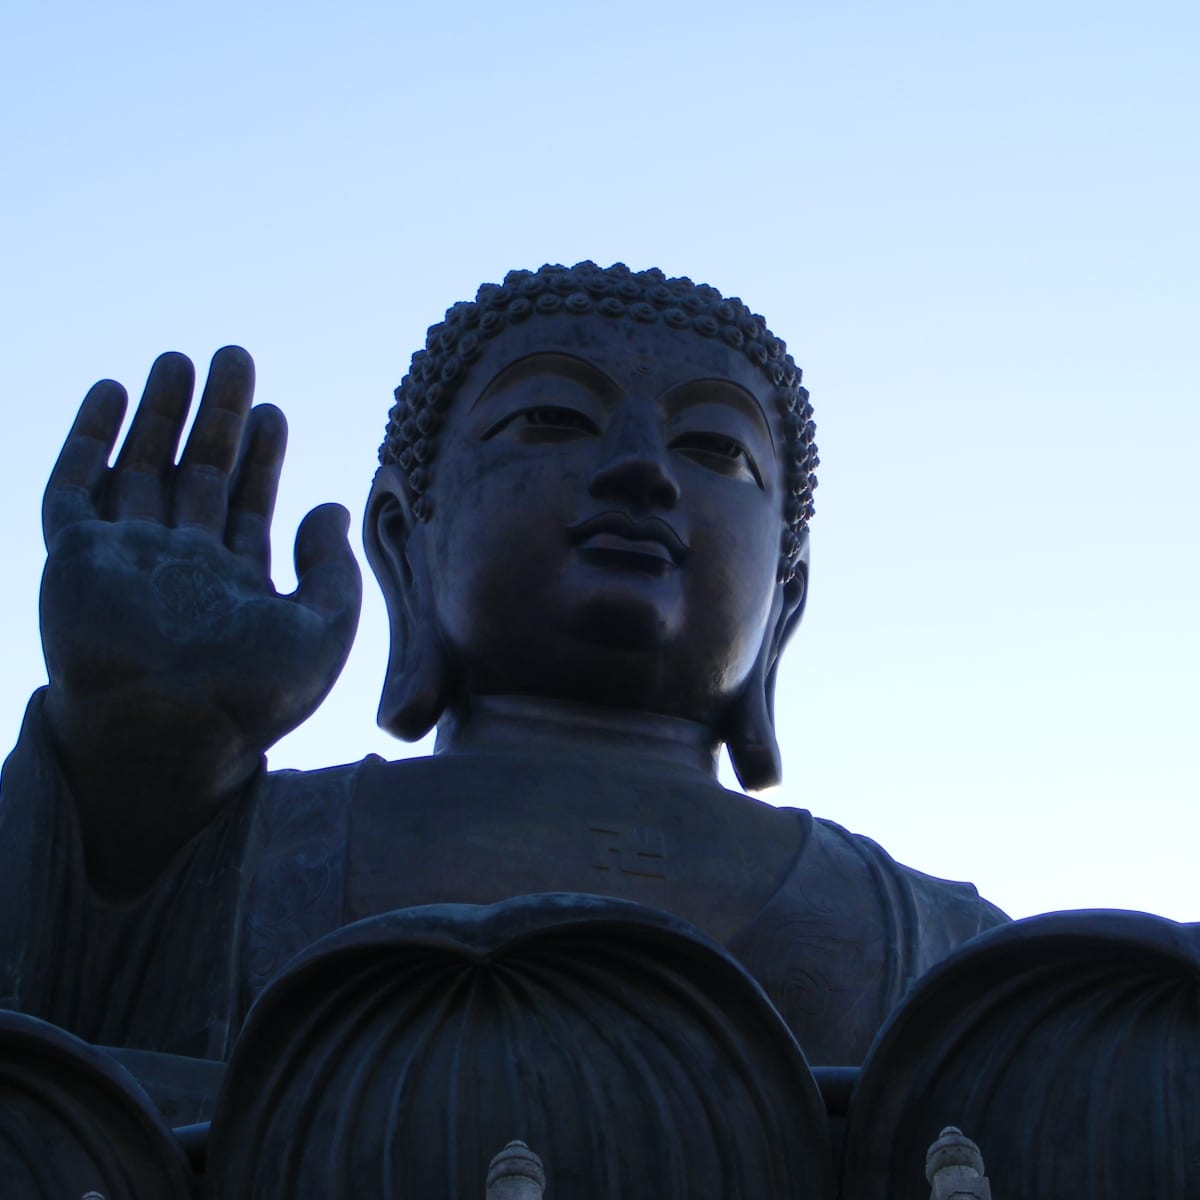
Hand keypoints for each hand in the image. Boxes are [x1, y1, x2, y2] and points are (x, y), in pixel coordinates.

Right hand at [39, 347, 361, 889]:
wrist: (171, 736)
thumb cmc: (253, 698)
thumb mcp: (323, 630)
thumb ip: (333, 570)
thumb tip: (332, 506)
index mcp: (235, 586)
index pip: (246, 504)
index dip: (262, 456)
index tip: (275, 411)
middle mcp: (179, 568)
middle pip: (197, 474)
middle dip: (216, 417)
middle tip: (234, 357)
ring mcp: (125, 560)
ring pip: (140, 469)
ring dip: (159, 415)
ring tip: (179, 359)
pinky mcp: (73, 558)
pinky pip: (72, 488)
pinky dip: (89, 440)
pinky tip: (112, 392)